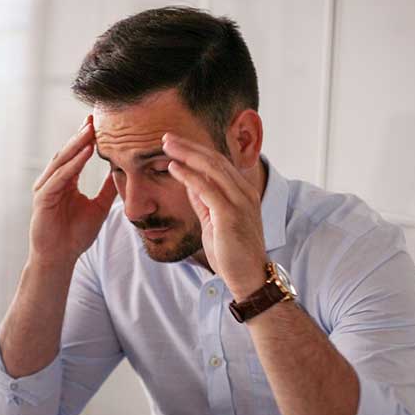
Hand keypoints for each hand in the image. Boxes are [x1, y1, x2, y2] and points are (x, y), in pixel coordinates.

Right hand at [29, 115, 116, 266]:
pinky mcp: (43, 198)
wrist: (60, 258)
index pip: (77, 154)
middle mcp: (53, 181)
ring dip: (77, 145)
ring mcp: (46, 188)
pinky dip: (72, 164)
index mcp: (65, 181)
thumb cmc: (75, 235)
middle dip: (81, 135)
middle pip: (68, 152)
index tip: (101, 123)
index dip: (87, 139)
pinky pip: (59, 177)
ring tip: (90, 130)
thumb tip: (123, 173)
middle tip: (94, 118)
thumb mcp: (99, 207)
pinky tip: (84, 153)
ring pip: (62, 161)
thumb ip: (108, 190)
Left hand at [162, 133, 267, 296]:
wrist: (248, 278)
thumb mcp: (215, 221)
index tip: (175, 143)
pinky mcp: (230, 214)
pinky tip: (173, 167)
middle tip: (166, 136)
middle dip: (189, 145)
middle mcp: (244, 192)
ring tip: (166, 145)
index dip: (196, 150)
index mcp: (243, 192)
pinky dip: (188, 175)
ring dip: (186, 154)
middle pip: (214, 159)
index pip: (218, 162)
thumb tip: (189, 183)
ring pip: (211, 167)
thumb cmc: (232, 253)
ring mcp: (239, 202)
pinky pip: (206, 188)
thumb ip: (204, 201)